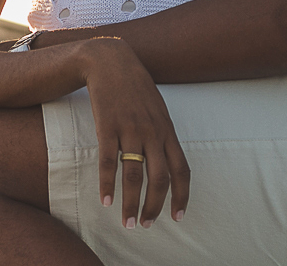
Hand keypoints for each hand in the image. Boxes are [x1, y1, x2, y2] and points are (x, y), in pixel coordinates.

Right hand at [80, 37, 190, 228]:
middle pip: (160, 178)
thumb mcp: (158, 109)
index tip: (178, 217)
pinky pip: (108, 161)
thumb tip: (169, 162)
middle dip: (154, 206)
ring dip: (131, 203)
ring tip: (127, 222)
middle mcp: (152, 132)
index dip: (182, 196)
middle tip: (146, 225)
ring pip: (134, 174)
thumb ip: (163, 135)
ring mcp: (130, 129)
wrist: (111, 61)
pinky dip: (107, 184)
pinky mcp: (107, 126)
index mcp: (167, 130)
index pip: (182, 170)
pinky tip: (105, 200)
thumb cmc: (136, 87)